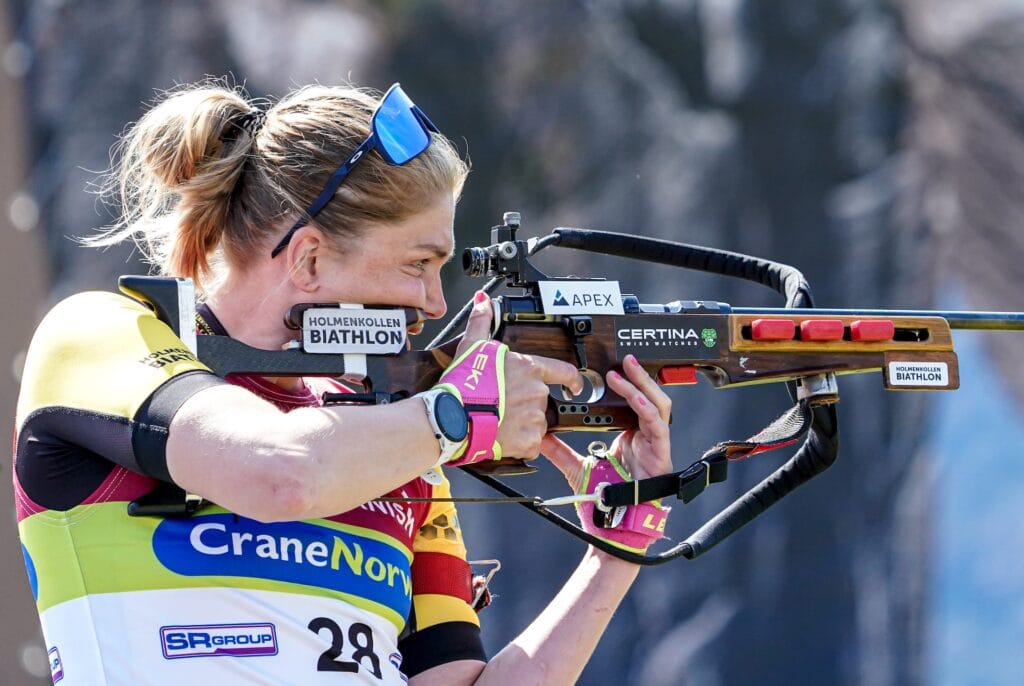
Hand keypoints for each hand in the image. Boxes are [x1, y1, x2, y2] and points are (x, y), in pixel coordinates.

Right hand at [447, 292, 582, 461]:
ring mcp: (534, 417)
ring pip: (535, 422)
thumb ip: (481, 320)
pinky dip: (519, 443)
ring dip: (521, 423)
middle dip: (525, 403)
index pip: (564, 371)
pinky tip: (502, 436)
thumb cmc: (463, 384)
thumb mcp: (471, 346)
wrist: (453, 418)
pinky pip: (530, 443)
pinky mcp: (529, 440)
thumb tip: (483, 300)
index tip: (575, 386)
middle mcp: (537, 392)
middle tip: (503, 406)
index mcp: (529, 368)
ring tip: (499, 420)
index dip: (572, 379)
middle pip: (540, 399)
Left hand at [541, 354, 672, 487]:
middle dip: (639, 376)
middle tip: (625, 359)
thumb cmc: (604, 497)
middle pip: (649, 397)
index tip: (611, 368)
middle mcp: (644, 436)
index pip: (632, 401)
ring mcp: (655, 444)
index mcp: (629, 435)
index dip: (626, 384)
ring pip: (658, 405)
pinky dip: (647, 409)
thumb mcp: (576, 467)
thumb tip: (541, 435)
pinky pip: (658, 426)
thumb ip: (560, 450)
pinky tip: (636, 398)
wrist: (615, 523)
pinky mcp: (661, 453)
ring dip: (643, 386)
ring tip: (628, 370)